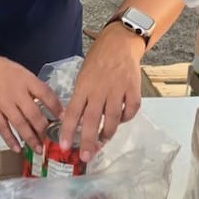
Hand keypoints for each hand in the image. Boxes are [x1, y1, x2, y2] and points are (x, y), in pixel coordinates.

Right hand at [0, 51, 63, 152]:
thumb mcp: (16, 70)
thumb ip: (29, 85)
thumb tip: (43, 100)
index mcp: (25, 79)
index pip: (46, 94)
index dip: (56, 108)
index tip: (63, 118)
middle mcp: (16, 92)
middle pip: (35, 114)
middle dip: (44, 129)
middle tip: (49, 138)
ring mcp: (3, 103)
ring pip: (21, 125)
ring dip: (31, 139)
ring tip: (38, 149)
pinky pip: (3, 128)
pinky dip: (10, 139)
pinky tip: (17, 148)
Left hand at [59, 24, 145, 159]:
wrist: (120, 42)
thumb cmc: (97, 60)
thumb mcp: (82, 76)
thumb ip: (80, 97)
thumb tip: (74, 120)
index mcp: (83, 86)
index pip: (73, 112)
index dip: (68, 131)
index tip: (64, 146)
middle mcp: (100, 89)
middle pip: (92, 120)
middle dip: (88, 141)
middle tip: (86, 157)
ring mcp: (118, 90)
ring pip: (113, 119)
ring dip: (107, 134)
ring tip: (101, 143)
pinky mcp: (134, 90)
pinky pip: (130, 111)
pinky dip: (126, 119)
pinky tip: (120, 121)